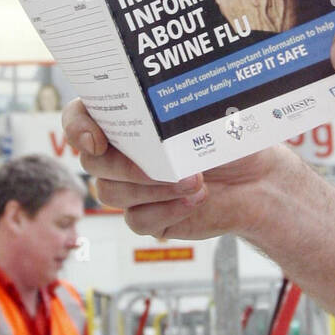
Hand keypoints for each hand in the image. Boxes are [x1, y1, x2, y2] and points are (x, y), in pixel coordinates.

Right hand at [62, 97, 290, 240]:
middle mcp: (119, 153)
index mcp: (126, 118)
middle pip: (93, 163)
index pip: (79, 117)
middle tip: (166, 165)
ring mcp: (130, 187)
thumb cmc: (228, 138)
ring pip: (111, 193)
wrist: (257, 176)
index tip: (96, 140)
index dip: (77, 128)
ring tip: (196, 181)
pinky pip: (136, 220)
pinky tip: (194, 200)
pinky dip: (166, 210)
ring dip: (154, 189)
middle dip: (128, 166)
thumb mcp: (203, 115)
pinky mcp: (146, 216)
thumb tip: (160, 117)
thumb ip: (172, 114)